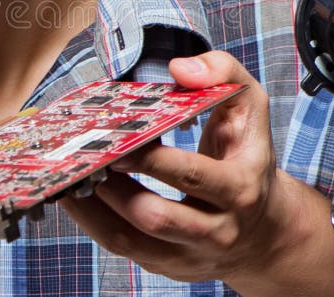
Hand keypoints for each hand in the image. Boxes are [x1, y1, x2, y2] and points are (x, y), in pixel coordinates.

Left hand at [61, 50, 333, 296]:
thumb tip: (179, 68)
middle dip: (113, 186)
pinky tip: (74, 195)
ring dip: (93, 207)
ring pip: (131, 239)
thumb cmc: (247, 156)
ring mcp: (190, 253)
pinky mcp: (167, 265)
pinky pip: (123, 249)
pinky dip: (92, 222)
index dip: (151, 159)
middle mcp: (218, 229)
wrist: (265, 228)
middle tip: (84, 157)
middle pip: (155, 216)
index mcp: (240, 188)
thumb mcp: (250, 107)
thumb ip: (223, 73)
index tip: (119, 138)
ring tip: (69, 175)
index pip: (191, 176)